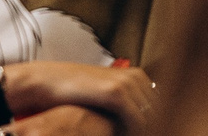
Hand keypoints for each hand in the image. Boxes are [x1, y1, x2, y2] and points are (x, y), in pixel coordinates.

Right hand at [2, 61, 154, 132]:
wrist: (46, 83)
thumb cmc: (72, 93)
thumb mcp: (103, 97)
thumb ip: (124, 107)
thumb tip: (142, 124)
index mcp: (137, 77)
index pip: (161, 106)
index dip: (156, 123)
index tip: (150, 132)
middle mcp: (136, 77)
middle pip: (160, 112)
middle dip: (152, 127)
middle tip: (141, 135)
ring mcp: (128, 83)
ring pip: (152, 118)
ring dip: (142, 131)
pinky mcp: (116, 93)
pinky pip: (138, 121)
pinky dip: (134, 133)